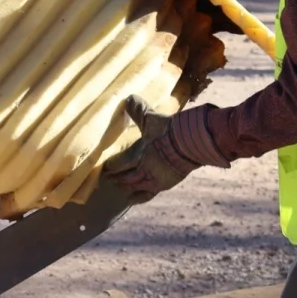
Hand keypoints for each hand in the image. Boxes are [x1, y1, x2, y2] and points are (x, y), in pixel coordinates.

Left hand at [104, 98, 229, 201]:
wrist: (192, 143)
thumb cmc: (170, 130)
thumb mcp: (152, 119)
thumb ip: (138, 110)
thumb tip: (129, 98)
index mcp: (137, 154)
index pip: (118, 164)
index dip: (110, 166)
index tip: (104, 166)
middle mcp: (143, 169)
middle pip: (124, 177)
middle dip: (115, 177)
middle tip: (107, 177)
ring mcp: (153, 179)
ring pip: (133, 186)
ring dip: (124, 186)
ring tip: (118, 186)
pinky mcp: (164, 184)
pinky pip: (147, 194)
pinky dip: (138, 197)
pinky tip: (130, 200)